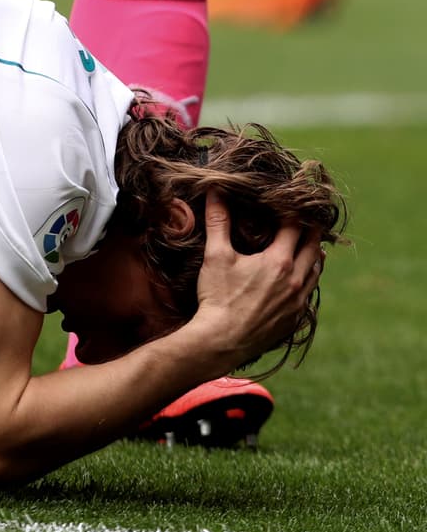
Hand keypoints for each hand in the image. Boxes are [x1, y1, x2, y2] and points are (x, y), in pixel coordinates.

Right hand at [192, 193, 323, 367]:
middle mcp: (296, 280)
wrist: (222, 340)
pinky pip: (311, 293)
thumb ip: (218, 221)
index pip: (295, 227)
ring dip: (314, 255)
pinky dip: (309, 278)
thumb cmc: (218, 296)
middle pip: (313, 248)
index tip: (288, 202)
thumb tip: (215, 191)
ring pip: (317, 271)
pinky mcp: (295, 319)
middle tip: (306, 219)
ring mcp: (298, 302)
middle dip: (310, 231)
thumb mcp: (216, 255)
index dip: (293, 212)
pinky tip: (301, 277)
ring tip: (309, 244)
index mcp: (279, 261)